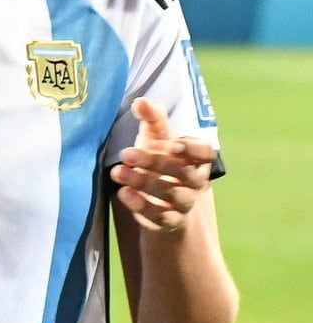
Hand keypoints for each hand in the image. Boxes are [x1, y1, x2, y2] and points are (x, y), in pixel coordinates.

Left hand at [111, 98, 216, 234]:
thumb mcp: (153, 138)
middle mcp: (194, 181)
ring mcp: (184, 202)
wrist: (155, 198)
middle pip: (184, 173)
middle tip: (125, 154)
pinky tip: (124, 193)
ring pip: (173, 195)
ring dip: (144, 183)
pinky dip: (143, 207)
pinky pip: (162, 218)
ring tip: (117, 172)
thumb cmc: (156, 158)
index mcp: (195, 158)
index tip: (172, 145)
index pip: (205, 153)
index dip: (192, 149)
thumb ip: (151, 119)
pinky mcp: (170, 221)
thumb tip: (142, 101)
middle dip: (154, 162)